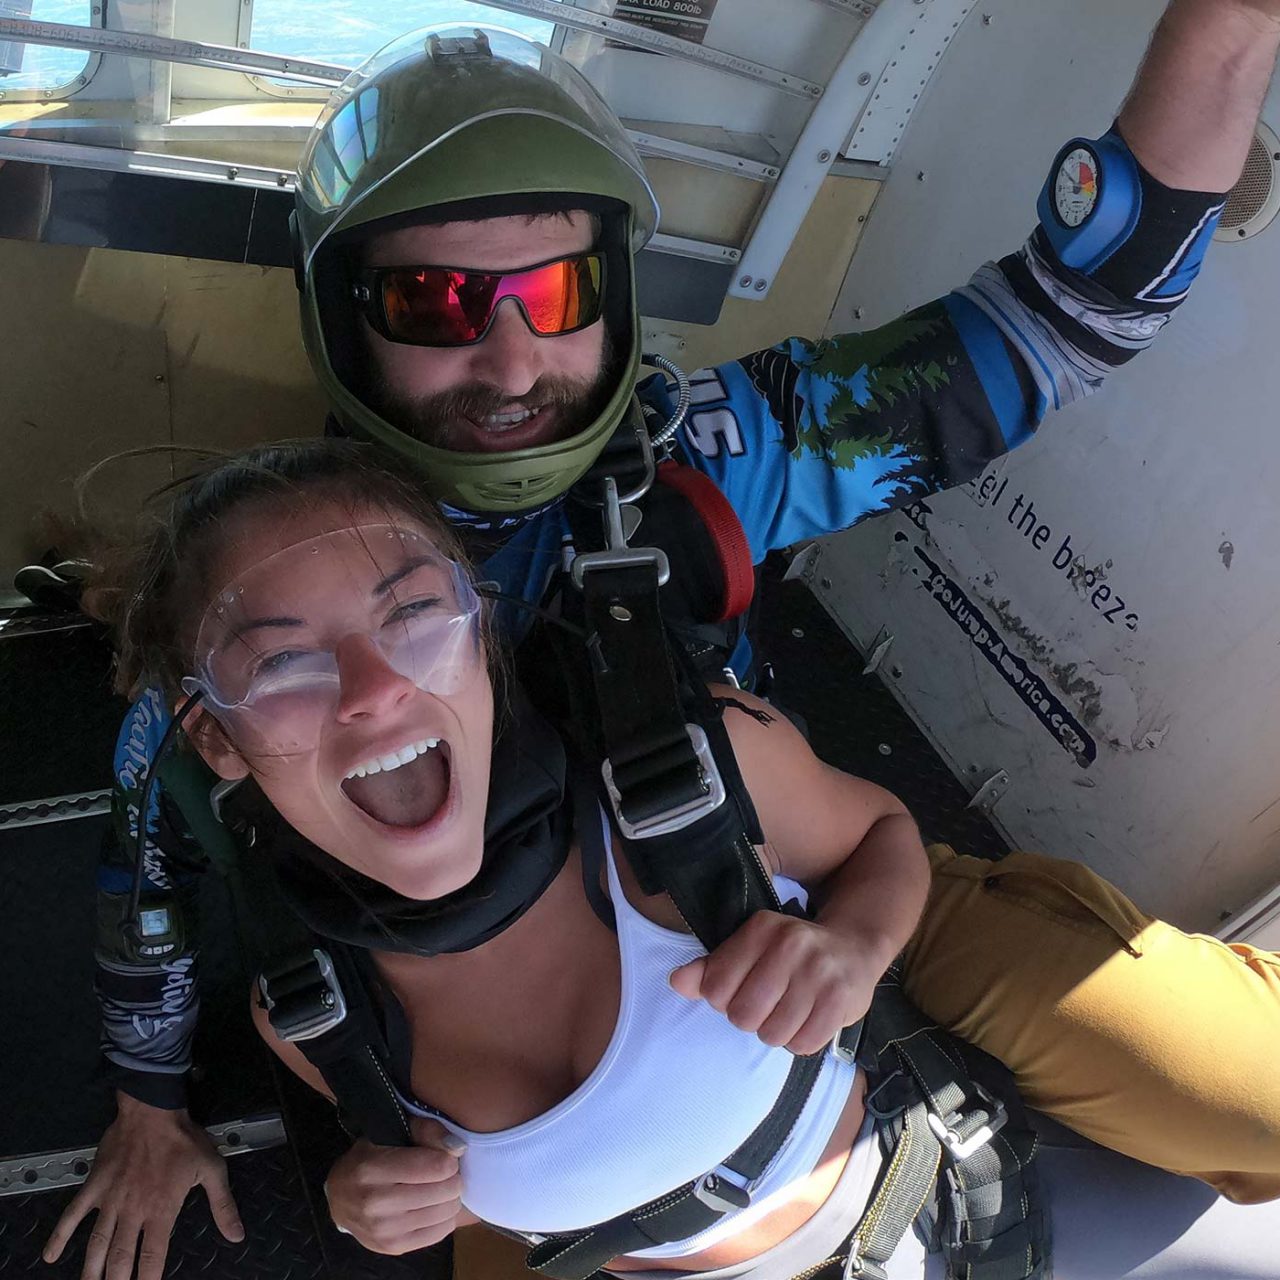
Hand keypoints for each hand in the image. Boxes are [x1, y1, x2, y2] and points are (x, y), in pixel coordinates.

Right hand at [43, 1094, 243, 1279]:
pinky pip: (73, 1214)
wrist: (153, 1111)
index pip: (153, 1258)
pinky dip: (60, 1235)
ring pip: (96, 1244)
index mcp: (162, 1211)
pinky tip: (50, 1255)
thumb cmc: (184, 1140)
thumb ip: (223, 1206)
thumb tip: (236, 1235)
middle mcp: (133, 1211)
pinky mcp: (94, 1186)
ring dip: (90, 1271)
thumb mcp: (212, 1170)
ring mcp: (110, 1200)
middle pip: (120, 1258)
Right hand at [324, 1117, 467, 1254]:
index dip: (449, 1159)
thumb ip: (425, 1131)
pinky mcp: (394, 1248)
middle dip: (452, 1178)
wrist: (339, 1199)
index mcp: (373, 1169)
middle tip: (442, 1173)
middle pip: (445, 1190)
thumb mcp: (389, 1133)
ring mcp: (385, 1230)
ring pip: (446, 1212)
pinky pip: (440, 1232)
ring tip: (438, 1188)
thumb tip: (458, 1148)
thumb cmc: (369, 1159)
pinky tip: (434, 1206)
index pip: (436, 1166)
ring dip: (450, 1198)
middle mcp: (376, 1203)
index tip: (442, 1156)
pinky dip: (445, 1217)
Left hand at [670, 911, 883, 1055]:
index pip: (715, 987)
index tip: (741, 991)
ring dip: (777, 1032)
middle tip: (767, 1005)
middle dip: (750, 1019)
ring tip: (789, 1011)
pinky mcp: (840, 999)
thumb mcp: (750, 949)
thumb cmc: (791, 954)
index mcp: (760, 928)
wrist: (854, 947)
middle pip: (742, 1015)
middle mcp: (790, 944)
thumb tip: (676, 982)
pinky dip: (801, 1041)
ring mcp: (818, 972)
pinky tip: (808, 1020)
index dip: (722, 1000)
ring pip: (772, 1034)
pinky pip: (803, 1045)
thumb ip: (711, 967)